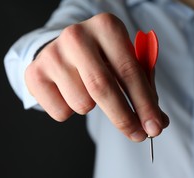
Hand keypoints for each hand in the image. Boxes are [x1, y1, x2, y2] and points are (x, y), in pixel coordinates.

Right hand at [25, 13, 168, 141]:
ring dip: (92, 109)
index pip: (129, 71)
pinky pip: (61, 113)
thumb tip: (159, 123)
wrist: (63, 51)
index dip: (144, 104)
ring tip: (88, 91)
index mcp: (106, 26)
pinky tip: (69, 93)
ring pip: (82, 104)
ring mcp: (52, 54)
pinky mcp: (34, 73)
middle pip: (102, 88)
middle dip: (124, 118)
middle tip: (138, 135)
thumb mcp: (125, 65)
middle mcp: (76, 35)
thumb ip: (144, 91)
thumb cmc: (102, 60)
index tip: (155, 127)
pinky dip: (71, 112)